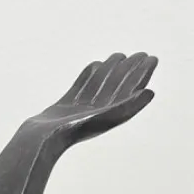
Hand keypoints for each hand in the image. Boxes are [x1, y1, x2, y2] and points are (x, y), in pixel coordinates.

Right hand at [28, 52, 156, 144]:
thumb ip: (128, 106)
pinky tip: (95, 66)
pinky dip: (89, 76)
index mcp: (108, 116)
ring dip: (111, 70)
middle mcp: (96, 113)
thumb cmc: (74, 130)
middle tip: (140, 54)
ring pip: (99, 85)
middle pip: (117, 87)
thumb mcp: (106, 117)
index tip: (150, 59)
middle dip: (129, 70)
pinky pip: (80, 87)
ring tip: (119, 57)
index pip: (130, 91)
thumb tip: (150, 91)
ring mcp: (80, 109)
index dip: (142, 75)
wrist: (42, 138)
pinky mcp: (65, 106)